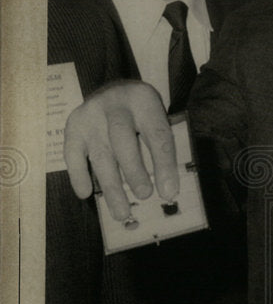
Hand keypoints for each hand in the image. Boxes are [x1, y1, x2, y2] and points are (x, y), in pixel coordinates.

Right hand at [64, 80, 177, 220]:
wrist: (115, 91)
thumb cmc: (141, 114)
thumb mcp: (156, 119)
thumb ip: (161, 147)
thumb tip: (166, 191)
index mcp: (144, 100)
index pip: (156, 133)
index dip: (164, 165)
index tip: (169, 192)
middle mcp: (115, 104)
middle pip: (122, 139)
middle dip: (133, 170)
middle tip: (144, 195)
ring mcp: (91, 114)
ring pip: (100, 152)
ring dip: (111, 185)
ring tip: (121, 212)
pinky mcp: (74, 125)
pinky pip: (72, 153)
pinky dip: (78, 175)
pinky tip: (85, 193)